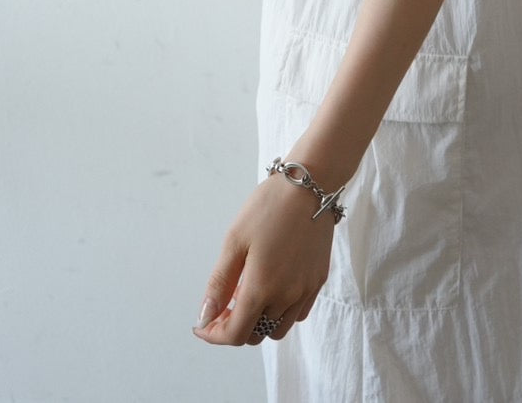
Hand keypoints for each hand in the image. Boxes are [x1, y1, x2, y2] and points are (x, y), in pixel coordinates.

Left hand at [191, 171, 335, 346]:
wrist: (310, 185)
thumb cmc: (268, 207)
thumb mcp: (235, 240)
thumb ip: (220, 284)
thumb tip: (205, 317)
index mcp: (262, 288)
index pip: (235, 334)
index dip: (214, 335)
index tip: (202, 324)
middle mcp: (287, 296)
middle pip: (255, 334)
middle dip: (234, 326)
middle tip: (224, 302)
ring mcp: (306, 290)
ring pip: (278, 328)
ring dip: (259, 321)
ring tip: (249, 293)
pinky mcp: (319, 280)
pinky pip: (298, 313)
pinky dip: (281, 312)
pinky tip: (273, 288)